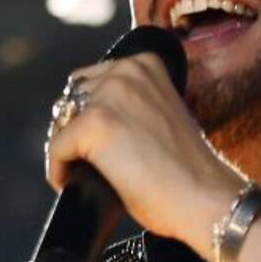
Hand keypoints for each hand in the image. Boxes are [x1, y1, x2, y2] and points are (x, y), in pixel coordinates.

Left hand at [43, 51, 244, 252]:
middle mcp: (127, 71)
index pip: (93, 80)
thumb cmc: (187, 171)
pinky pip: (56, 148)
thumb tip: (90, 122)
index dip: (88, 113)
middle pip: (73, 98)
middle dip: (74, 128)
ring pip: (62, 122)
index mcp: (146, 63)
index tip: (97, 143)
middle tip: (85, 160)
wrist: (204, 197)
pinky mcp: (93, 125)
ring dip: (66, 148)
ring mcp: (109, 96)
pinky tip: (71, 183)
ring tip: (79, 172)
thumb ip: (132, 106)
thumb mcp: (160, 116)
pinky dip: (58, 170)